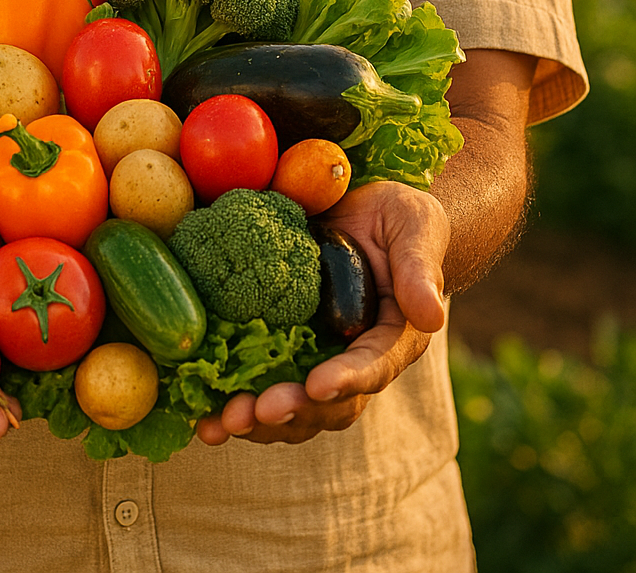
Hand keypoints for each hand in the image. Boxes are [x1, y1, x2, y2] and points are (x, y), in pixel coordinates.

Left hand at [197, 181, 448, 446]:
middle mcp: (354, 359)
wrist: (369, 213)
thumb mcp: (416, 228)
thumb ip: (419, 269)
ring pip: (292, 407)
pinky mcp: (283, 348)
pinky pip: (260, 385)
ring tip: (220, 425)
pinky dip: (234, 405)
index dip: (346, 379)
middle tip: (258, 410)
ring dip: (257, 421)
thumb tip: (433, 317)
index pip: (372, 366)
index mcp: (392, 337)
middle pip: (327, 403)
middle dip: (292, 410)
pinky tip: (204, 418)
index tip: (318, 385)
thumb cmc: (401, 219)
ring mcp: (317, 358)